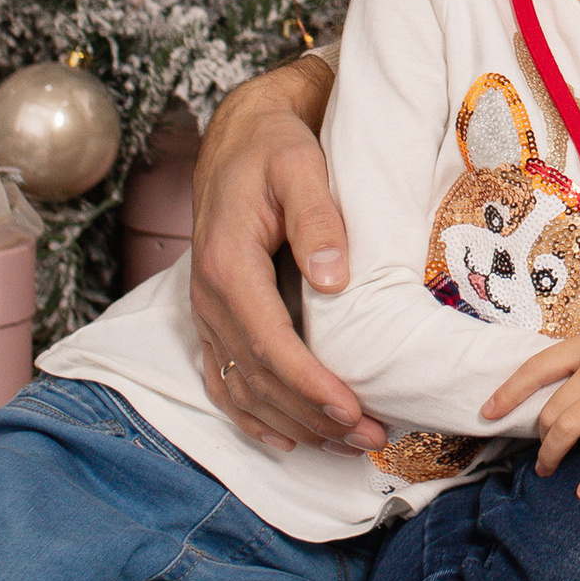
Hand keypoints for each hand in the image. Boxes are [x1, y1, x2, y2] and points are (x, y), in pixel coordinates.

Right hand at [188, 58, 382, 453]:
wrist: (241, 137)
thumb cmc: (274, 149)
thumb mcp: (300, 168)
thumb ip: (316, 219)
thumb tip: (332, 278)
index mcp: (227, 263)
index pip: (266, 340)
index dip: (307, 383)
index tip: (349, 409)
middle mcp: (210, 296)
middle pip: (256, 376)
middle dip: (312, 415)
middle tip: (371, 436)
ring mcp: (208, 311)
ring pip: (242, 387)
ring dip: (293, 424)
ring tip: (349, 443)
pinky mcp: (216, 316)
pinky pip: (224, 379)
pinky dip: (252, 416)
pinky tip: (287, 439)